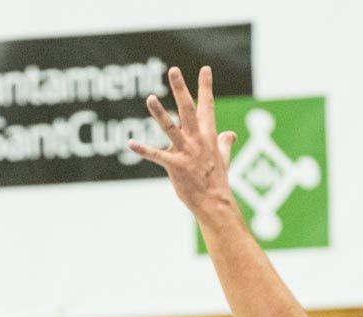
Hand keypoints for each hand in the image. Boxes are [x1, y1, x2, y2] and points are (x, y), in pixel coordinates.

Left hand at [128, 66, 239, 218]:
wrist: (214, 203)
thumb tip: (231, 134)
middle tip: (173, 70)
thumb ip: (225, 143)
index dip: (206, 87)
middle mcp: (197, 140)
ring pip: (171, 128)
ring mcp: (186, 152)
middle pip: (188, 109)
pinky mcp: (176, 166)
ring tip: (150, 98)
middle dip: (181, 89)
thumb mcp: (224, 158)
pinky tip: (130, 143)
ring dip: (160, 113)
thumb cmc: (217, 180)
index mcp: (209, 136)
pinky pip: (157, 156)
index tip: (205, 68)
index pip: (207, 106)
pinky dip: (143, 150)